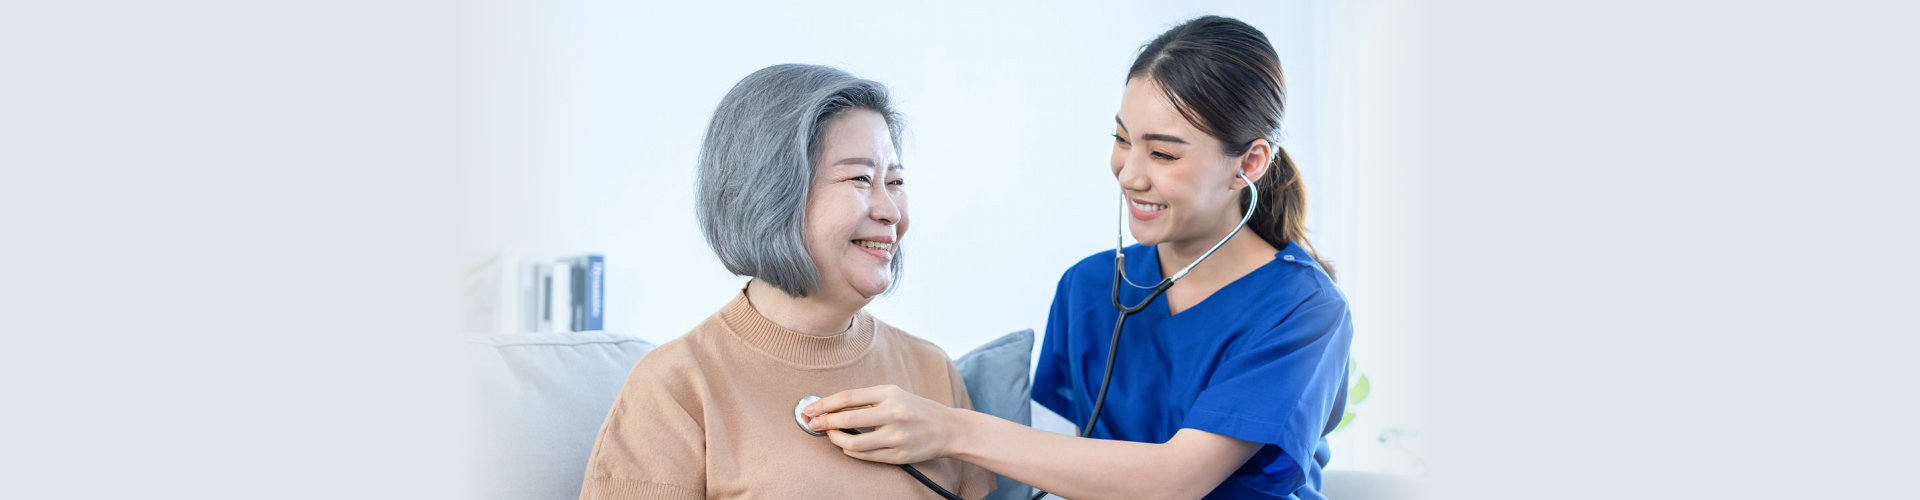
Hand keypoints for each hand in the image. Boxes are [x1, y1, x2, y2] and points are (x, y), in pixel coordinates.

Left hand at [801, 384, 961, 464]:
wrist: (947, 428)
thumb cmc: (915, 409)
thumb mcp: (894, 394)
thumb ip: (866, 399)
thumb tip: (832, 406)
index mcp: (889, 393)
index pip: (849, 398)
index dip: (825, 404)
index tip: (809, 409)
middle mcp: (893, 413)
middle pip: (848, 420)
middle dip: (825, 422)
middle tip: (812, 424)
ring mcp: (897, 436)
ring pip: (854, 443)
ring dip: (836, 440)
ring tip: (830, 435)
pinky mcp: (899, 455)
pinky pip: (866, 456)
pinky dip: (851, 452)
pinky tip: (846, 447)